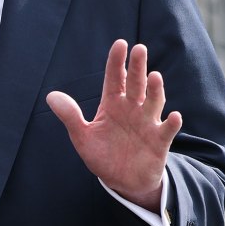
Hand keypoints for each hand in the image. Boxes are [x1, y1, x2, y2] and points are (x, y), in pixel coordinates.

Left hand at [47, 40, 181, 210]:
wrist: (122, 181)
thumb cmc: (103, 154)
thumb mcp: (82, 136)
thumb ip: (70, 116)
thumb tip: (50, 96)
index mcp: (113, 104)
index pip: (115, 78)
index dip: (117, 61)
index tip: (120, 44)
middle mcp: (132, 108)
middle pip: (136, 84)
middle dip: (137, 67)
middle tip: (139, 49)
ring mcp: (147, 123)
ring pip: (153, 102)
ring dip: (155, 90)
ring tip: (154, 76)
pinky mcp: (159, 141)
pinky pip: (166, 130)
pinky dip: (171, 124)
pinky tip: (174, 116)